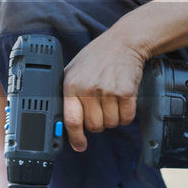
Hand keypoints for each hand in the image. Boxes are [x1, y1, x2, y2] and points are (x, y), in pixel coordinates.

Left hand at [61, 31, 147, 151]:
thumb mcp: (73, 70)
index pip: (71, 120)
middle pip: (94, 126)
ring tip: (111, 101)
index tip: (79, 145)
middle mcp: (88, 89)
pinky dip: (126, 115)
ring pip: (111, 124)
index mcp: (71, 85)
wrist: (123, 42)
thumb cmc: (96, 57)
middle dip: (97, 124)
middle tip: (100, 110)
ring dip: (113, 119)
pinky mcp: (126, 92)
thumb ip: (67, 93)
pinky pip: (126, 118)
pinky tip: (122, 101)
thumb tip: (61, 122)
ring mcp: (108, 91)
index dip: (75, 138)